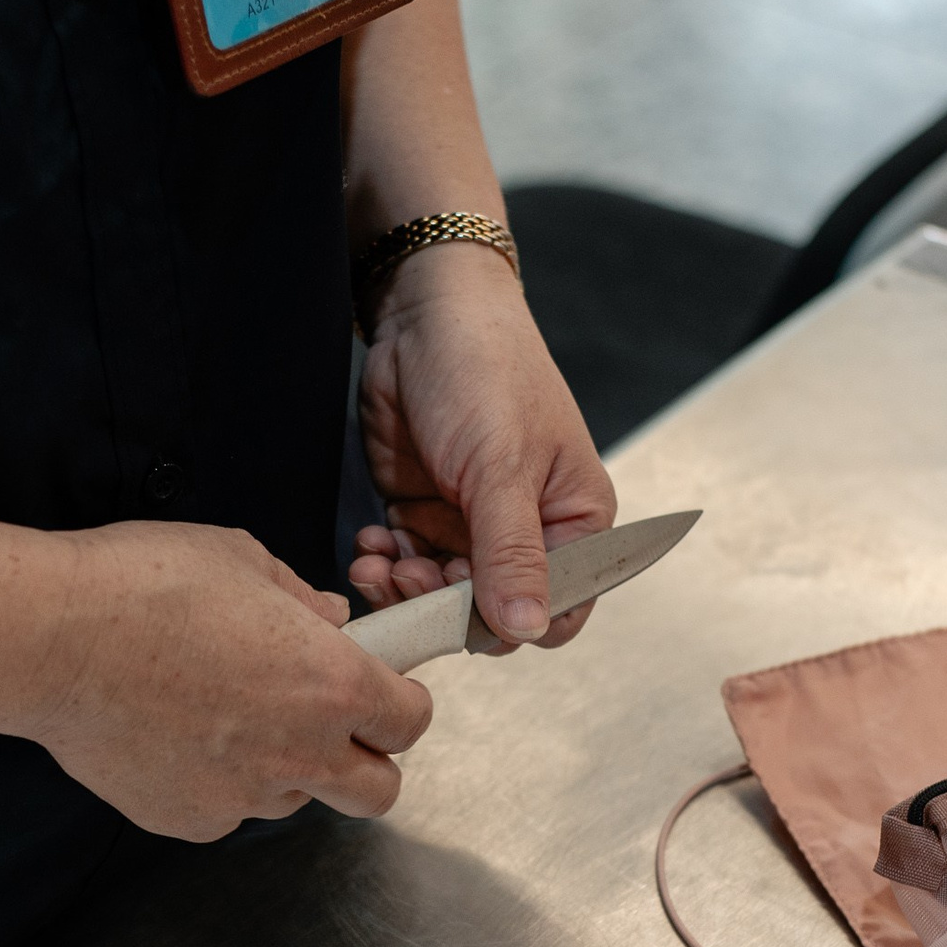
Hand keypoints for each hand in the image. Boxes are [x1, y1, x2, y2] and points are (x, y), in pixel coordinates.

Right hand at [23, 522, 433, 841]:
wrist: (52, 638)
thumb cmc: (144, 585)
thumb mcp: (243, 561)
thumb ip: (302, 600)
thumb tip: (331, 620)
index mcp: (333, 685)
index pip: (410, 721)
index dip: (400, 703)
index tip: (382, 690)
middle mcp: (300, 753)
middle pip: (378, 792)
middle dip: (368, 762)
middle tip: (332, 726)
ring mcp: (244, 796)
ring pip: (295, 800)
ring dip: (285, 769)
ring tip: (228, 717)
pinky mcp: (190, 820)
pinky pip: (226, 810)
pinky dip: (217, 783)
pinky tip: (178, 736)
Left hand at [350, 243, 616, 648]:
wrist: (424, 316)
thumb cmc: (485, 373)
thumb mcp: (501, 467)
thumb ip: (511, 553)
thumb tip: (524, 630)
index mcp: (576, 522)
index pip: (560, 611)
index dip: (514, 625)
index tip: (465, 614)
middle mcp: (529, 533)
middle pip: (491, 613)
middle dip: (444, 607)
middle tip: (407, 576)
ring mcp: (472, 527)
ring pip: (441, 598)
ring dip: (406, 589)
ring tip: (379, 561)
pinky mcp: (426, 515)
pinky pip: (407, 567)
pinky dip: (385, 566)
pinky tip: (371, 543)